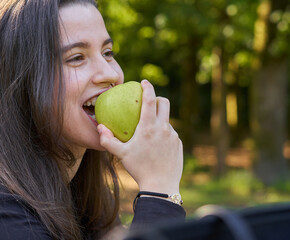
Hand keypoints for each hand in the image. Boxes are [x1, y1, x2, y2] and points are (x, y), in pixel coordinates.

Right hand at [97, 80, 182, 194]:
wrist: (160, 186)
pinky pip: (171, 132)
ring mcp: (173, 135)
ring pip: (167, 119)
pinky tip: (158, 144)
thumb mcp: (121, 154)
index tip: (144, 81)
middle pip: (164, 103)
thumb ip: (108, 140)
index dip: (147, 87)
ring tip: (150, 129)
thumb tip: (100, 127)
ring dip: (160, 119)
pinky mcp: (178, 143)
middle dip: (157, 98)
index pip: (149, 100)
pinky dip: (164, 132)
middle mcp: (163, 128)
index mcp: (148, 127)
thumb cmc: (139, 168)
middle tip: (149, 102)